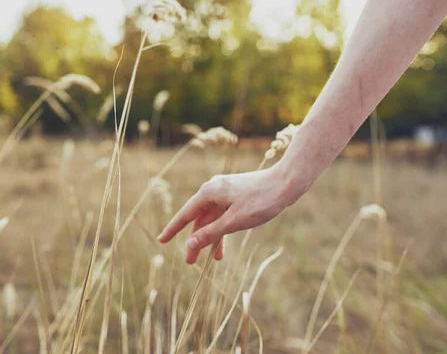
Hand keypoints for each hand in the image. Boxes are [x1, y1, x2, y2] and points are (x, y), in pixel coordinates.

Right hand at [157, 164, 303, 263]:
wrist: (286, 183)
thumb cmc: (260, 201)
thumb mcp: (234, 222)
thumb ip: (211, 233)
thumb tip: (190, 243)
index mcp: (208, 193)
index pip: (185, 215)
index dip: (173, 229)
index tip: (161, 240)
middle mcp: (213, 190)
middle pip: (198, 219)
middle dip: (195, 241)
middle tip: (190, 262)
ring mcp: (224, 191)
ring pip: (211, 218)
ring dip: (211, 237)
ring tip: (212, 259)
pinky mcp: (235, 194)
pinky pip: (222, 214)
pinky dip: (222, 229)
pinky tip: (224, 244)